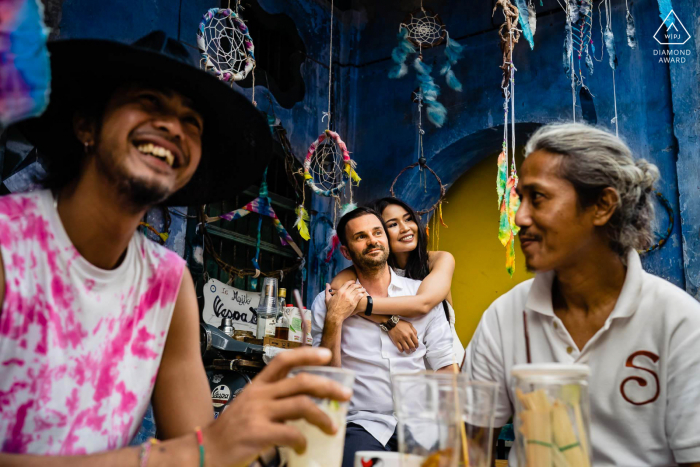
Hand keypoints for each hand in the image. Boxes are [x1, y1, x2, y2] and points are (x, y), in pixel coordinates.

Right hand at [204, 347, 351, 466]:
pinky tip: (302, 448)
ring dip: (322, 417)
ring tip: (332, 428)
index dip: (307, 354)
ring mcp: (258, 413)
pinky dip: (302, 441)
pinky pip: (291, 433)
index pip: (284, 360)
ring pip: (302, 405)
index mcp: (258, 386)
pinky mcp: (258, 433)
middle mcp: (259, 395)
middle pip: (301, 382)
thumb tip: (307, 404)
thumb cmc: (232, 430)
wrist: (206, 451)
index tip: (327, 354)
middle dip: (328, 386)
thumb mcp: (251, 406)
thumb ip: (274, 402)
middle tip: (345, 395)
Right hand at [325, 281, 365, 321]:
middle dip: (358, 285)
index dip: (351, 281)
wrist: (335, 316)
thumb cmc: (331, 308)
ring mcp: (350, 298)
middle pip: (354, 286)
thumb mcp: (328, 298)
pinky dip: (361, 294)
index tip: (354, 282)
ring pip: (357, 291)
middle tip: (360, 285)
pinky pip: (359, 297)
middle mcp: (345, 293)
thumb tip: (327, 284)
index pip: (347, 283)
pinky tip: (363, 294)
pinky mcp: (353, 303)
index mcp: (340, 291)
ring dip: (361, 289)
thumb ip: (328, 290)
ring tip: (363, 289)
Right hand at [387, 320, 418, 352]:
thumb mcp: (410, 325)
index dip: (417, 345)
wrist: (392, 323)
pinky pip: (400, 348)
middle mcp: (406, 337)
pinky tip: (402, 350)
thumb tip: (416, 337)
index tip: (416, 347)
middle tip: (413, 350)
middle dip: (413, 349)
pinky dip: (402, 350)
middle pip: (412, 346)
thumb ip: (414, 331)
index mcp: (411, 333)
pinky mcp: (396, 341)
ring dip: (408, 351)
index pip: (416, 342)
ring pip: (406, 348)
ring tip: (408, 351)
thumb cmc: (401, 323)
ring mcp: (401, 339)